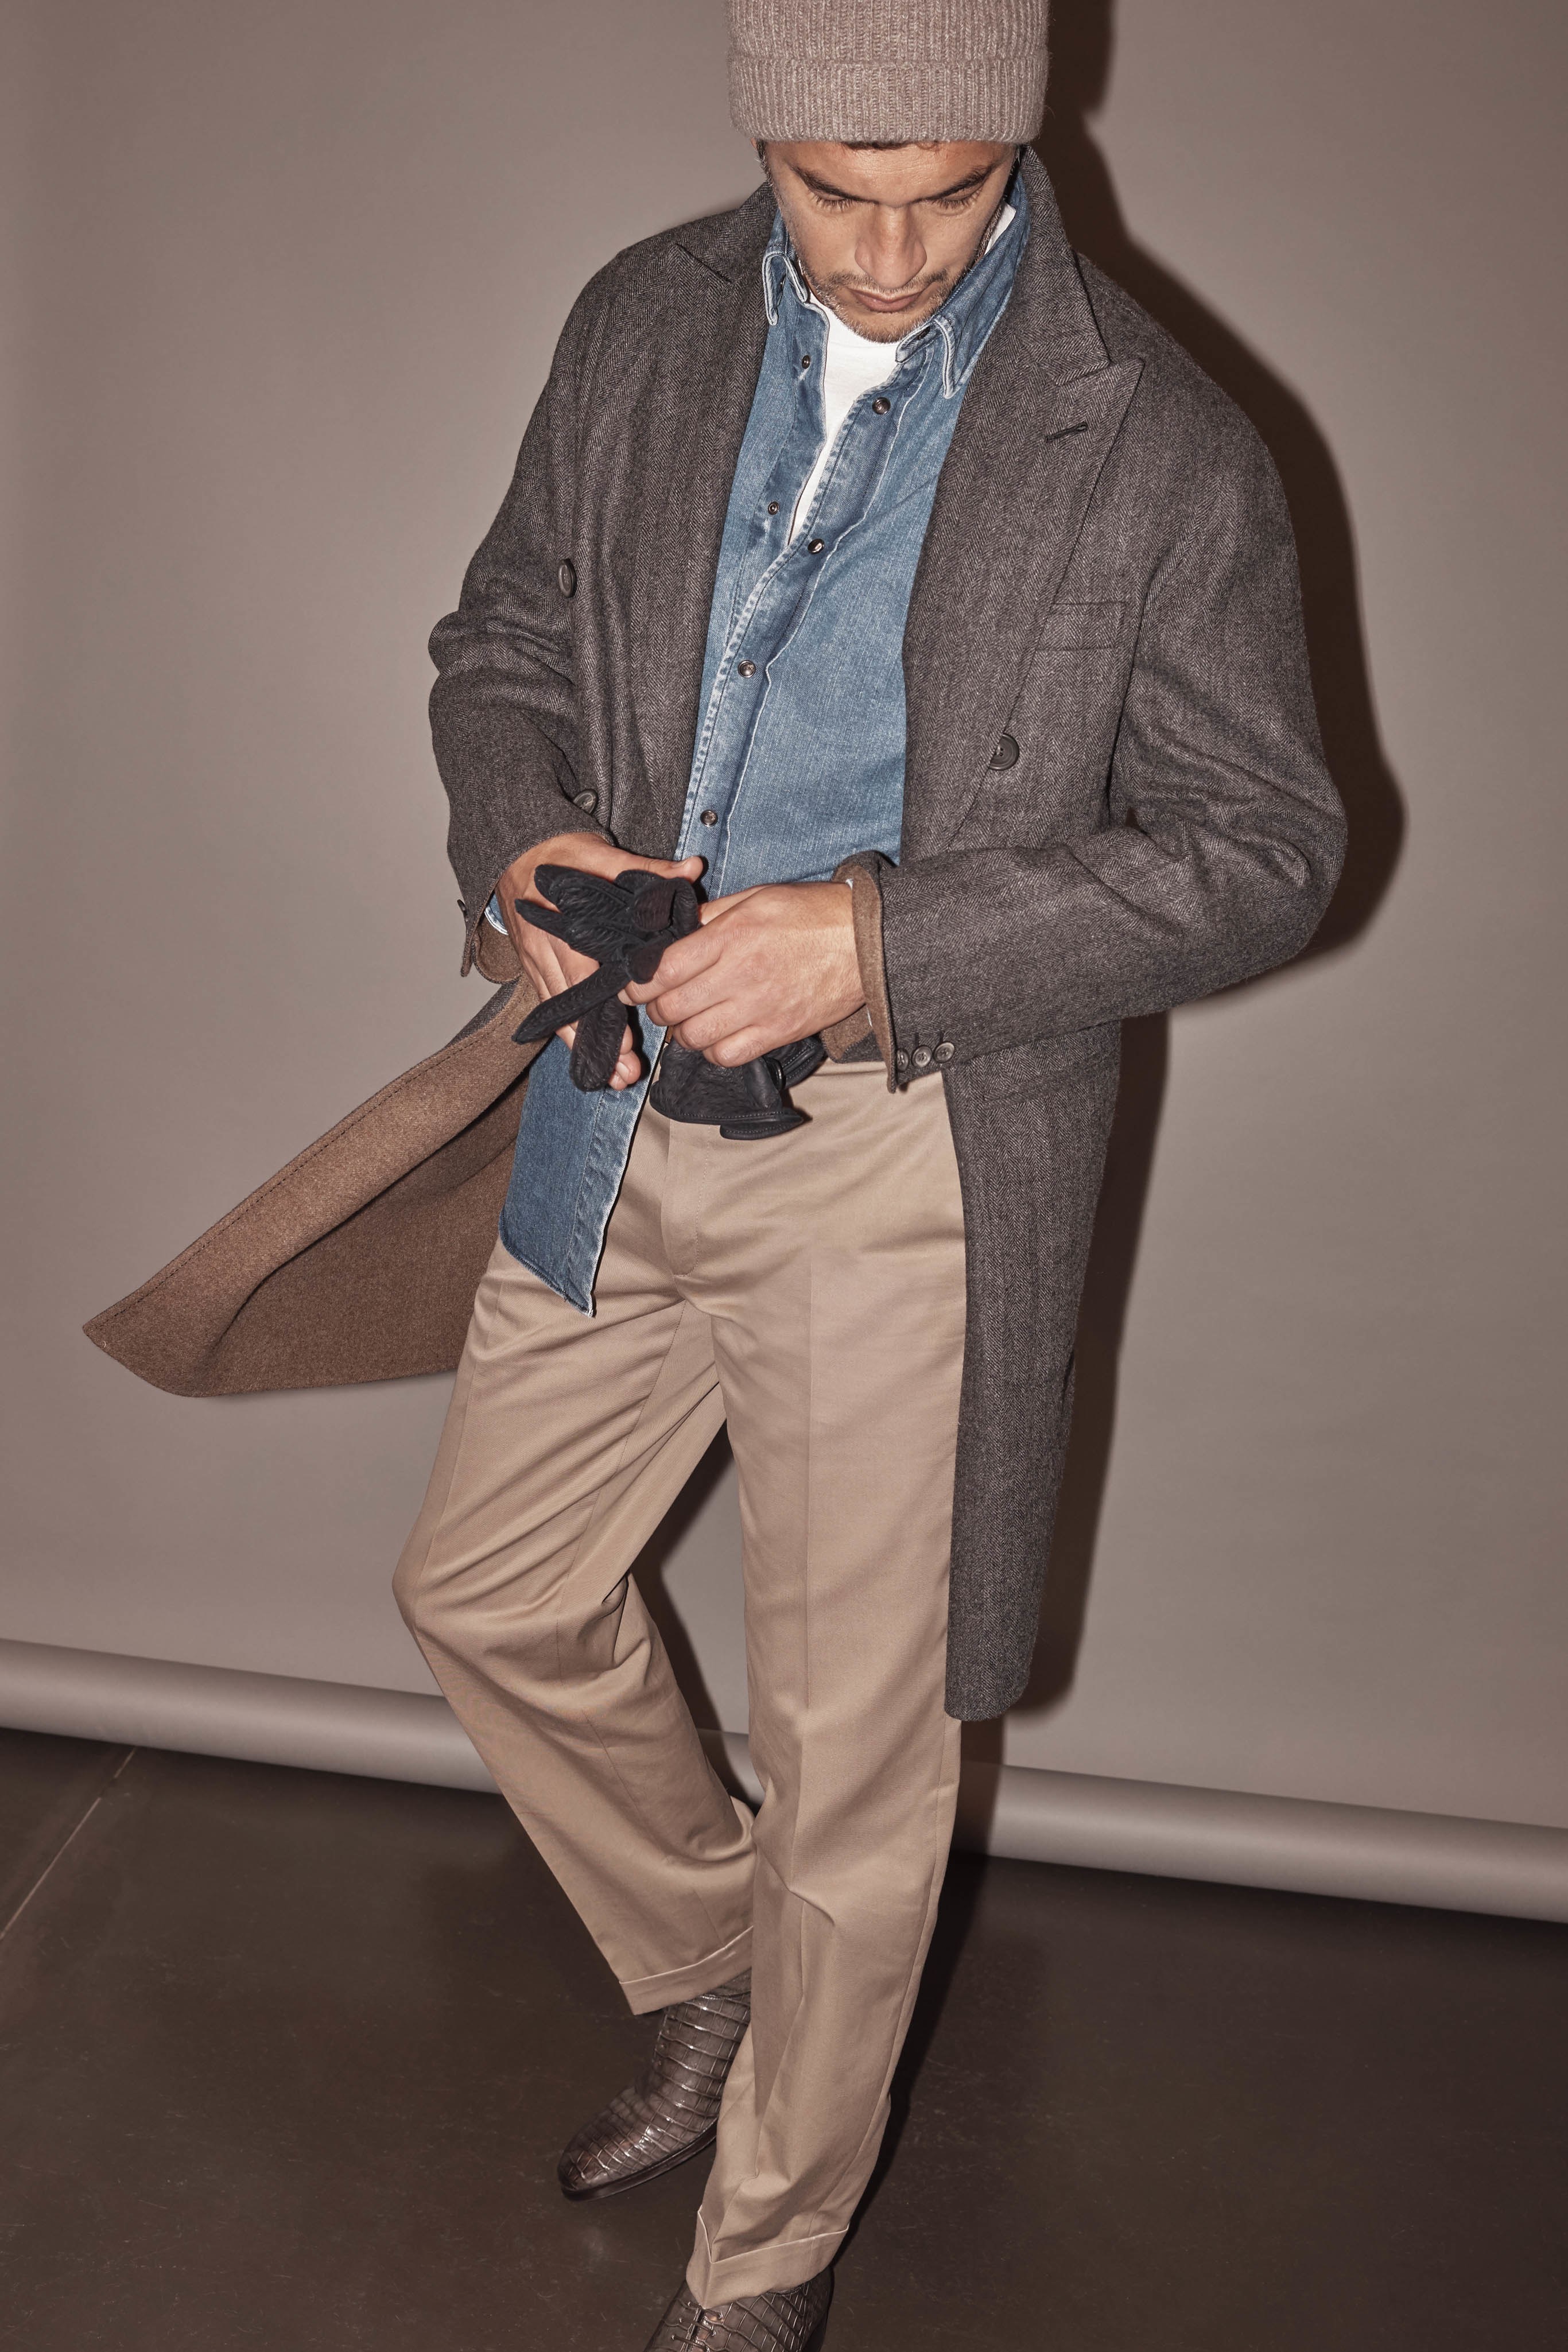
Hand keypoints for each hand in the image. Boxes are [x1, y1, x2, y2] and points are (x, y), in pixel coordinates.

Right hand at [500, 833, 704, 1089]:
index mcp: (564, 926)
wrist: (518, 853)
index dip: (606, 1010)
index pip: (585, 975)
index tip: (626, 1038)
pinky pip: (554, 1010)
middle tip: (624, 1074)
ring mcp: (537, 964)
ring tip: (612, 1078)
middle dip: (599, 1043)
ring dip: (585, 1048)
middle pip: (573, 1006)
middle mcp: (546, 951)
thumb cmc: (564, 857)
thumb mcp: (603, 856)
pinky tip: (591, 1061)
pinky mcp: (535, 972)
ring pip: (561, 1016)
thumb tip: (691, 870)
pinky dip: (572, 1036)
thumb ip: (648, 869)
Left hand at [622, 881, 863, 1065]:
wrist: (868, 940)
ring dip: (684, 1031)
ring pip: (694, 1038)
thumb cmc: (812, 913)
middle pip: (671, 1008)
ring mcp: (760, 1008)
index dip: (637, 982)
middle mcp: (740, 975)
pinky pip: (728, 1056)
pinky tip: (720, 1034)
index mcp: (730, 936)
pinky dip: (715, 1050)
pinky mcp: (779, 1032)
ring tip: (693, 1017)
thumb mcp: (756, 897)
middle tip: (664, 999)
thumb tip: (672, 932)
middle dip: (658, 1007)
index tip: (634, 983)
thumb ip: (710, 916)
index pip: (662, 970)